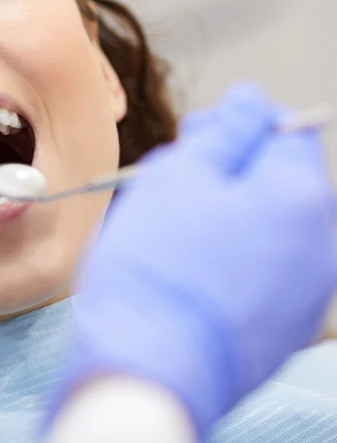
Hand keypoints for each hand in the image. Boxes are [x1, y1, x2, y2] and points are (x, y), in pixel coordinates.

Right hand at [48, 84, 336, 436]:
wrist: (150, 369)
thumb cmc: (157, 268)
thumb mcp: (180, 175)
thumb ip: (223, 131)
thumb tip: (250, 99)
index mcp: (301, 196)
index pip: (281, 130)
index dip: (230, 128)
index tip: (190, 142)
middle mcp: (322, 244)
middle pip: (273, 182)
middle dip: (222, 174)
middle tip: (166, 186)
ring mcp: (307, 292)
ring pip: (264, 228)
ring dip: (220, 217)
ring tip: (165, 233)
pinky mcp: (284, 328)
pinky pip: (259, 272)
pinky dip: (226, 260)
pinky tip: (182, 271)